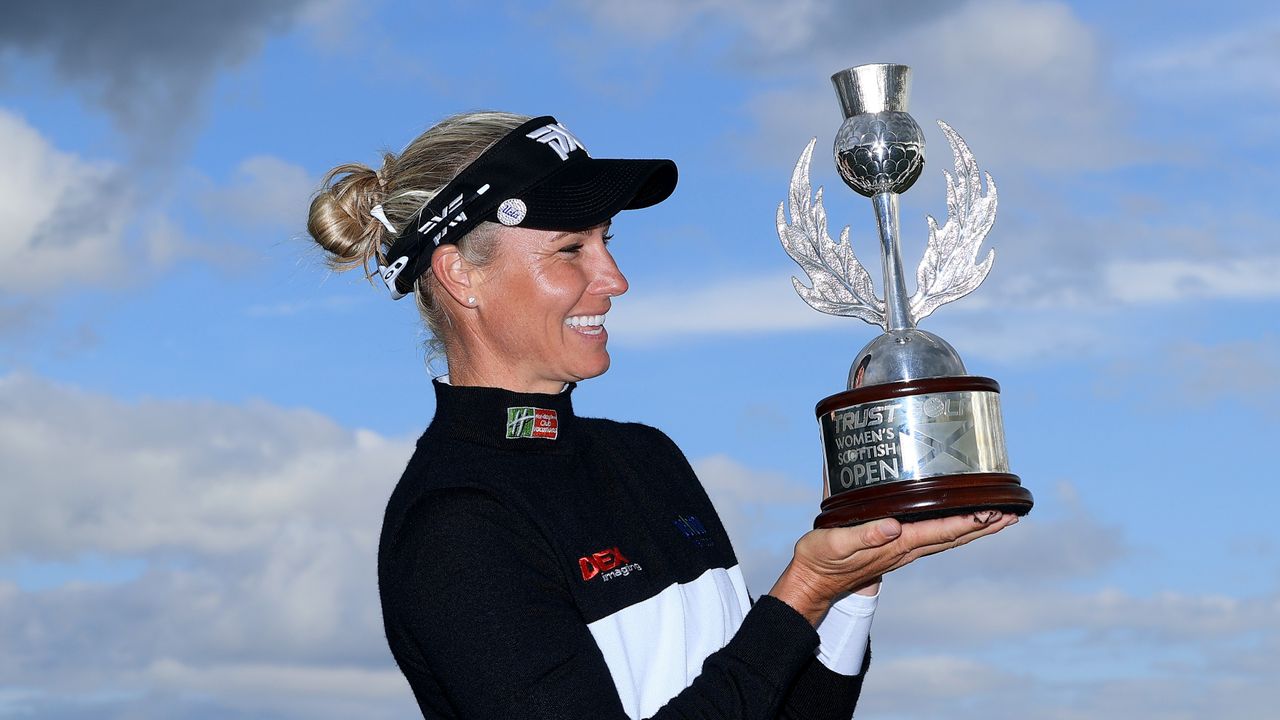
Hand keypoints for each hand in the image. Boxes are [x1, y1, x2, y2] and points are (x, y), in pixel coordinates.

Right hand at [768, 510, 1016, 624]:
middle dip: (984, 526)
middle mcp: (905, 549)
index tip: (995, 512)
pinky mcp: (896, 550)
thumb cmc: (820, 560)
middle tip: (1013, 515)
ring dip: (975, 529)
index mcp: (896, 545)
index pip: (941, 531)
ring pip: (947, 539)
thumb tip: (892, 526)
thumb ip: (864, 535)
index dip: (969, 522)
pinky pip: (934, 538)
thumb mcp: (836, 543)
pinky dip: (954, 529)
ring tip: (999, 519)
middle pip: (954, 537)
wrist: (812, 583)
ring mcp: (903, 552)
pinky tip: (960, 523)